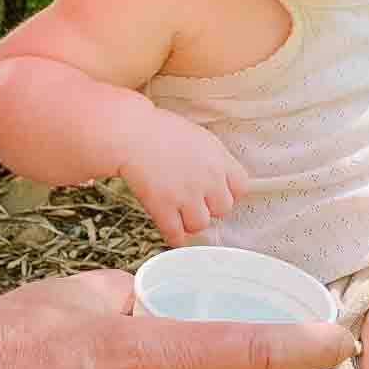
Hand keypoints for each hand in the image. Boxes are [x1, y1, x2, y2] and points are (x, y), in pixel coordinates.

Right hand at [117, 109, 247, 245]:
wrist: (129, 133)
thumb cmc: (158, 131)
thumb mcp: (198, 137)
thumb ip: (213, 159)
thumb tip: (219, 177)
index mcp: (218, 159)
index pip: (240, 187)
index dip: (228, 192)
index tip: (217, 194)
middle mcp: (207, 178)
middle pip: (222, 209)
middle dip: (209, 208)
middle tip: (195, 203)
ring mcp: (186, 194)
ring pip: (200, 224)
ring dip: (190, 222)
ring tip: (180, 215)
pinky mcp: (163, 206)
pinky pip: (175, 233)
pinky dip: (174, 237)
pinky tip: (171, 234)